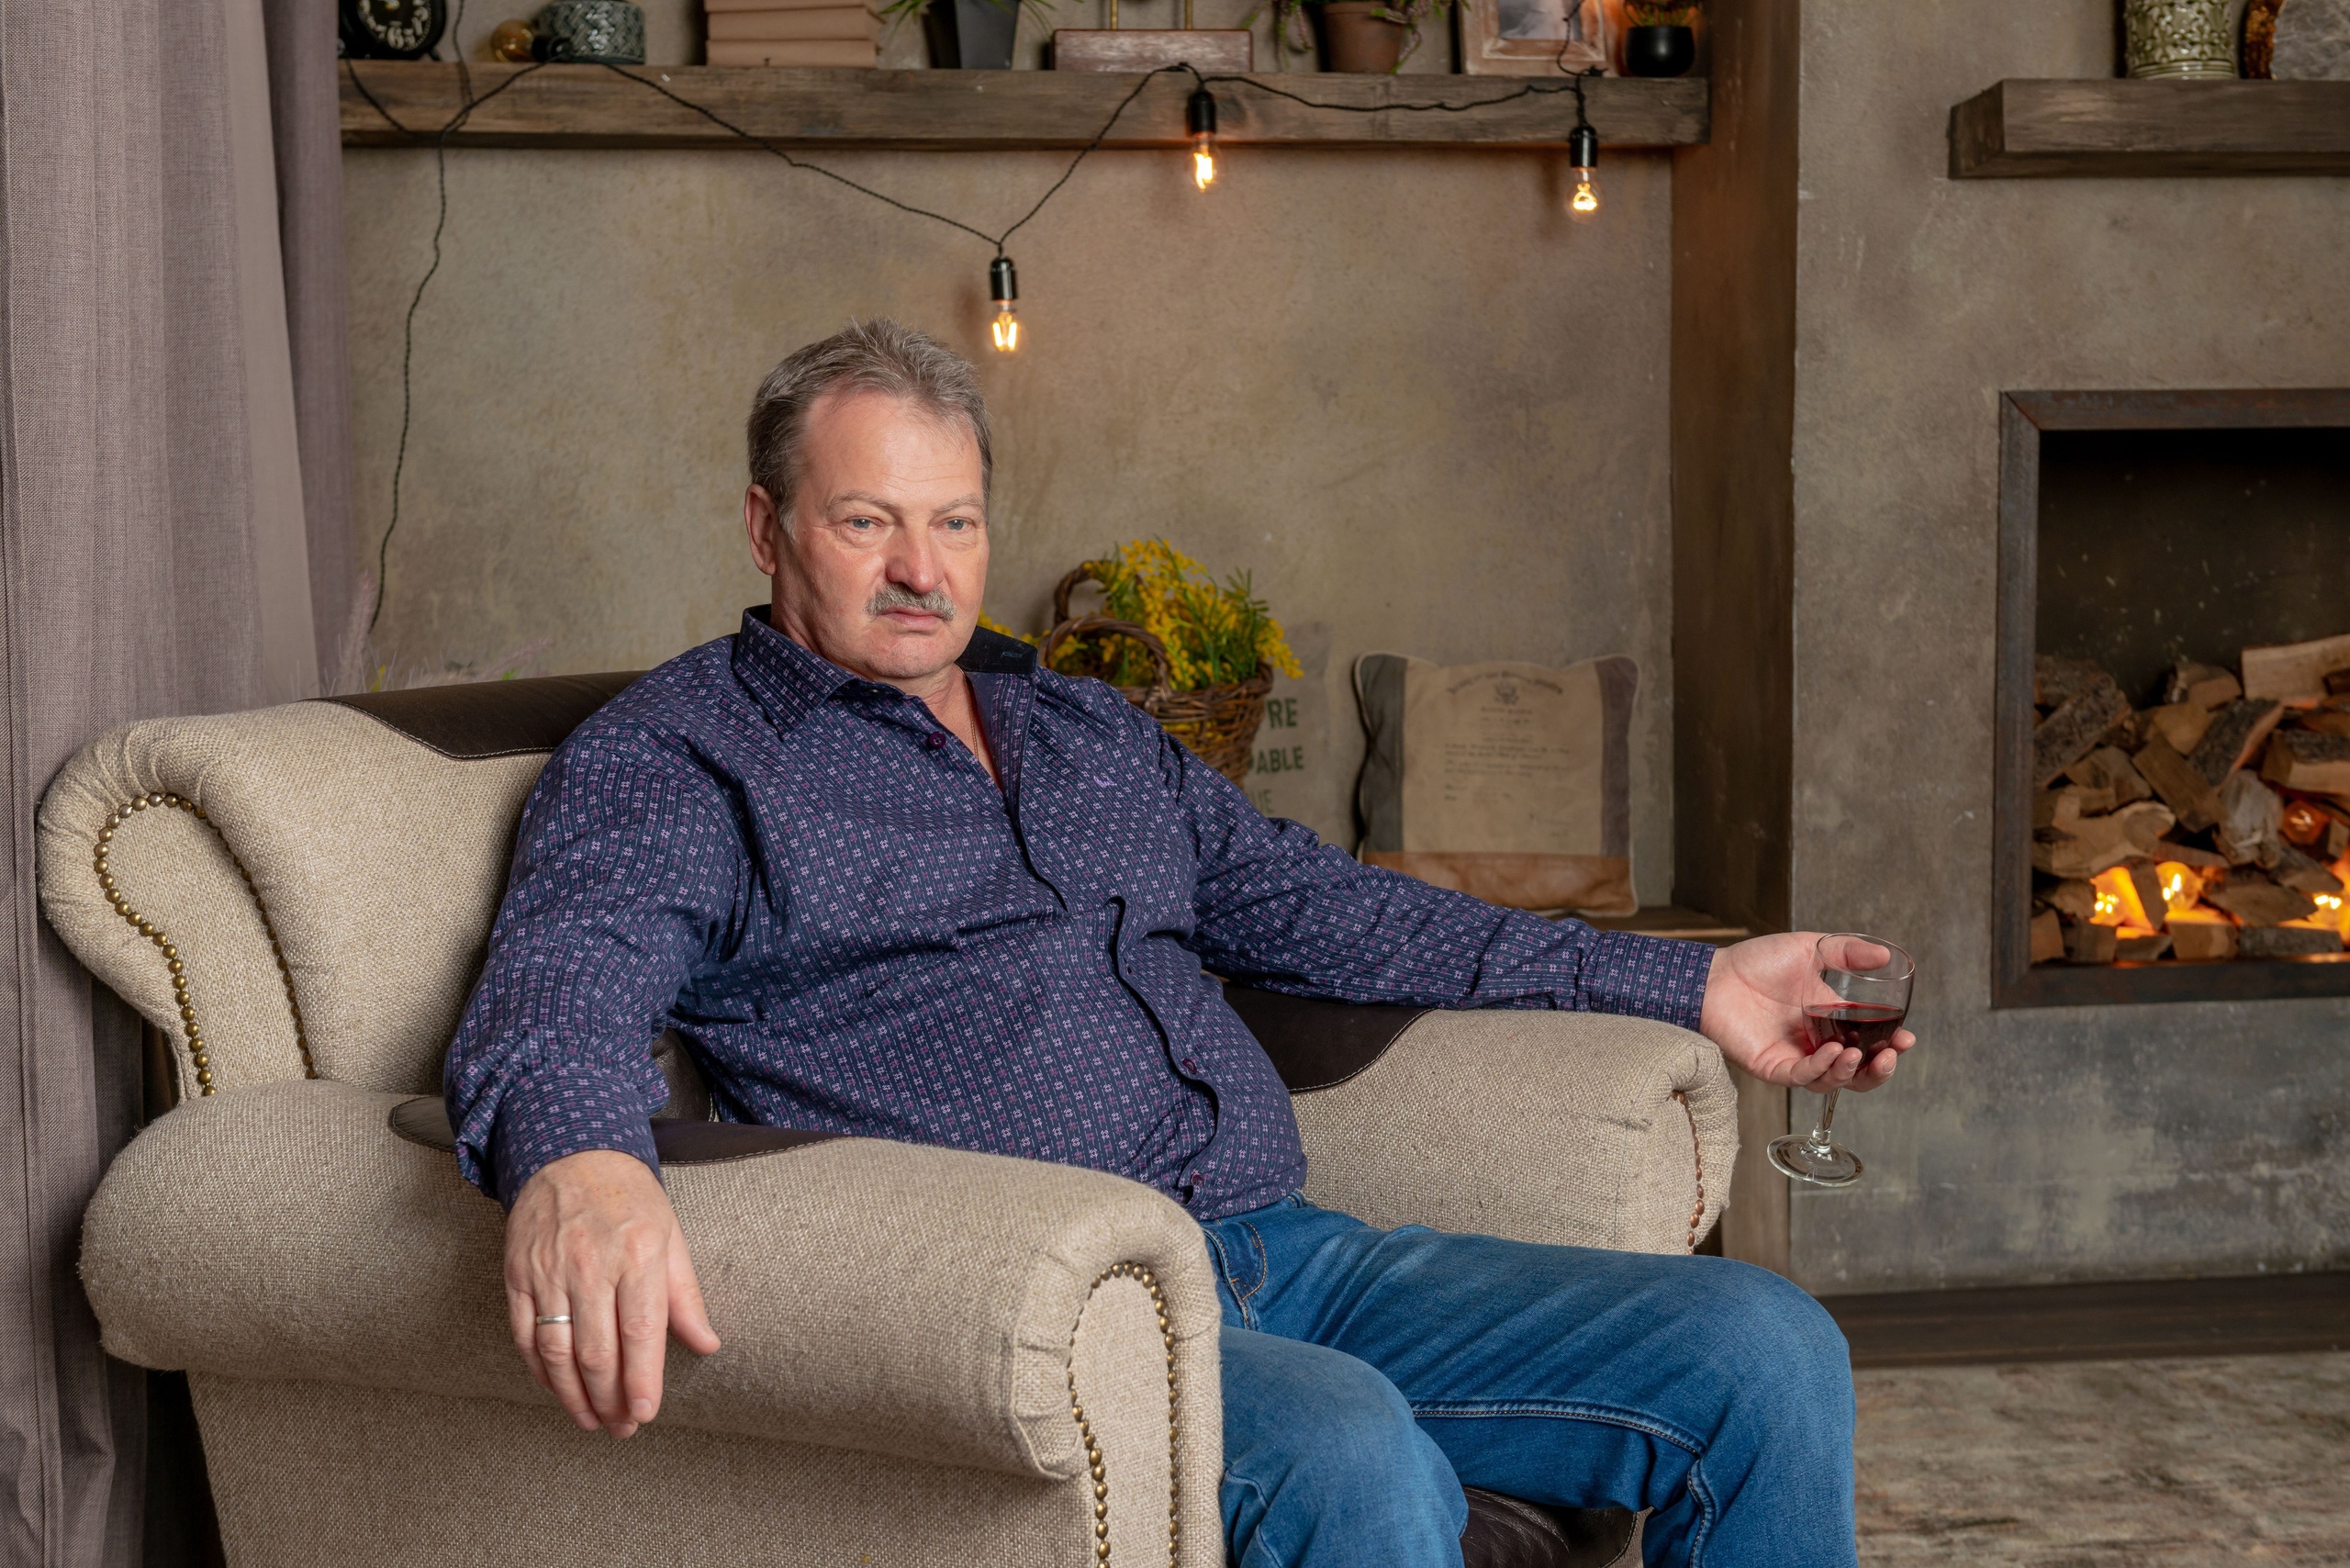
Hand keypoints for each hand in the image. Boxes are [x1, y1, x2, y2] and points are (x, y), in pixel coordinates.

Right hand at [505, 1149, 721, 1437]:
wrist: (571, 1154)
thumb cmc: (630, 1199)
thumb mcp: (671, 1236)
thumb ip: (686, 1296)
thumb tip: (707, 1344)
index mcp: (638, 1253)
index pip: (640, 1332)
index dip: (642, 1381)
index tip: (645, 1414)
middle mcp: (591, 1264)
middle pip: (598, 1351)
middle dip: (611, 1400)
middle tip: (622, 1427)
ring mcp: (549, 1270)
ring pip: (558, 1351)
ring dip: (574, 1395)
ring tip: (592, 1420)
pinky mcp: (518, 1275)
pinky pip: (526, 1335)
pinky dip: (541, 1371)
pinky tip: (558, 1388)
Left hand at [1698, 932, 1915, 1093]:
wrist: (1715, 974)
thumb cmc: (1757, 962)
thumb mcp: (1809, 949)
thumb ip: (1847, 952)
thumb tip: (1885, 955)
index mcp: (1830, 1021)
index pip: (1868, 1043)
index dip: (1890, 1045)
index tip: (1906, 1037)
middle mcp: (1816, 1044)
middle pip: (1856, 1072)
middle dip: (1879, 1069)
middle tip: (1892, 1054)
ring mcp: (1794, 1058)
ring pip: (1832, 1081)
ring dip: (1851, 1072)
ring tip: (1857, 1054)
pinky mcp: (1772, 1067)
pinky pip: (1801, 1077)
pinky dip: (1820, 1068)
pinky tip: (1831, 1053)